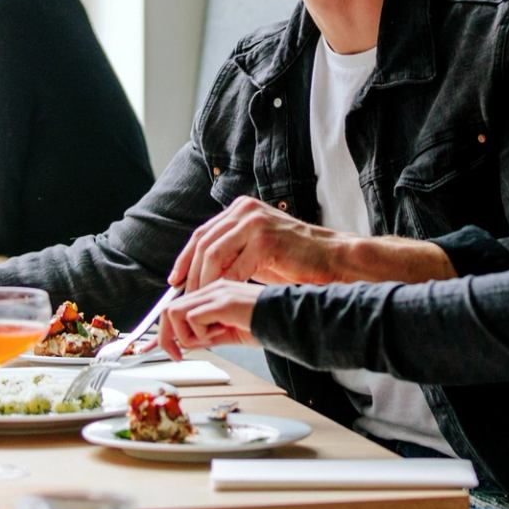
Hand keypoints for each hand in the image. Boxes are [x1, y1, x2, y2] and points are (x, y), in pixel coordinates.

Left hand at [157, 280, 263, 358]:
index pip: (177, 307)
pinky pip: (192, 319)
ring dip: (186, 335)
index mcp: (213, 293)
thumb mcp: (229, 333)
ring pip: (174, 312)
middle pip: (168, 309)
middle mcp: (212, 289)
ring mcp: (216, 293)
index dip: (164, 330)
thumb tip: (186, 345)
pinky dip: (200, 334)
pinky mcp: (223, 302)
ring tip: (210, 340)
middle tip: (175, 355)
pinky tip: (221, 334)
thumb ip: (207, 335)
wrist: (290, 321)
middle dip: (165, 337)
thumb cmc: (267, 325)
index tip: (157, 347)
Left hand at [168, 197, 349, 291]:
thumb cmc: (297, 259)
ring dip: (203, 280)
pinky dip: (225, 284)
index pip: (202, 233)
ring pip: (214, 254)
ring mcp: (255, 222)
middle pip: (204, 242)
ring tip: (200, 300)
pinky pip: (234, 266)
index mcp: (241, 209)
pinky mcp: (266, 240)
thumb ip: (232, 252)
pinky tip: (222, 298)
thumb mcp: (257, 249)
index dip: (185, 258)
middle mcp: (245, 210)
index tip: (175, 280)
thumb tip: (203, 272)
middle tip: (184, 296)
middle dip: (191, 273)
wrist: (333, 259)